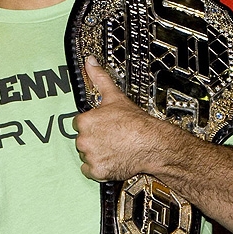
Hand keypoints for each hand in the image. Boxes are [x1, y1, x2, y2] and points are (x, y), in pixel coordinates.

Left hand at [72, 56, 170, 181]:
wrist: (153, 144)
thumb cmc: (136, 123)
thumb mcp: (115, 96)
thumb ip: (99, 78)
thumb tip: (90, 62)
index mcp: (84, 121)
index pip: (79, 124)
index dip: (92, 125)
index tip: (103, 126)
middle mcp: (83, 140)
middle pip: (82, 140)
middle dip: (94, 139)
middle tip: (111, 137)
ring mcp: (90, 156)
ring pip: (86, 155)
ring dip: (96, 153)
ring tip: (113, 148)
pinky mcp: (97, 171)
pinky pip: (90, 171)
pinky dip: (98, 168)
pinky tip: (111, 159)